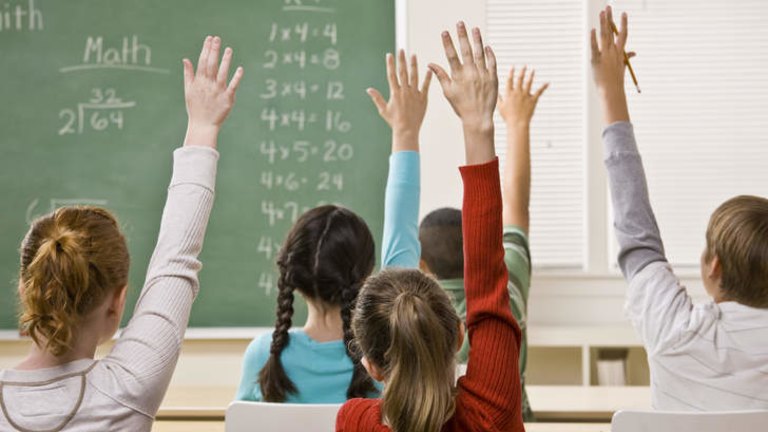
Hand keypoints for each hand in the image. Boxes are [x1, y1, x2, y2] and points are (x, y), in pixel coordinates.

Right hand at [183, 35, 244, 148]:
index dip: (206, 50)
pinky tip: (240, 69)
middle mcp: (209, 85)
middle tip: (217, 39)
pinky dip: (236, 78)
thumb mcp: (189, 90)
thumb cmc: (196, 108)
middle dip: (214, 51)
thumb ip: (188, 74)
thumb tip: (185, 59)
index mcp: (199, 82)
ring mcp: (218, 91)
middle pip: (211, 65)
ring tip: (229, 49)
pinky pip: (233, 87)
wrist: (202, 125)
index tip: (209, 39)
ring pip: (222, 73)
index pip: (202, 62)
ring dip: (225, 61)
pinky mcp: (228, 99)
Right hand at [367, 50, 432, 152]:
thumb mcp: (383, 110)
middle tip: (401, 49)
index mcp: (395, 93)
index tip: (389, 54)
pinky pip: (426, 86)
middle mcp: (404, 91)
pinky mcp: (423, 98)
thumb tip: (368, 89)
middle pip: (403, 72)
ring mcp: (414, 94)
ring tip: (413, 55)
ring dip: (414, 65)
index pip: (392, 75)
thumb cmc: (394, 121)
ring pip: (414, 76)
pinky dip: (427, 77)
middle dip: (401, 60)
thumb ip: (377, 98)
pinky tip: (428, 69)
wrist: (407, 130)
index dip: (390, 64)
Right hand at [429, 23, 497, 164]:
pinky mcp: (492, 78)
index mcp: (458, 77)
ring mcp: (482, 75)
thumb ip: (441, 76)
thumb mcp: (448, 92)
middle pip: (466, 51)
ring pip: (479, 53)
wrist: (478, 118)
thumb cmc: (461, 106)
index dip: (448, 43)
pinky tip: (486, 46)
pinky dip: (489, 54)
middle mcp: (470, 74)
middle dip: (462, 36)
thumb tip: (430, 64)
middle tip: (460, 24)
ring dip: (477, 40)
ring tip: (474, 29)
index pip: (451, 56)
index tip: (445, 32)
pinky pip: (491, 62)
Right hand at [498, 66, 548, 128]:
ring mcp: (525, 95)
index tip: (513, 67)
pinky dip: (544, 87)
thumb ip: (499, 98)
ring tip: (532, 70)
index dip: (511, 73)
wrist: (517, 123)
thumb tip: (497, 92)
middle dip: (522, 71)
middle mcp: (517, 92)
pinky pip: (539, 91)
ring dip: (531, 75)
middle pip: (520, 79)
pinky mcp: (533, 100)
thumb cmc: (508, 117)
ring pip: (529, 83)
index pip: (510, 80)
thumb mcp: (500, 107)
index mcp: (509, 93)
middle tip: (524, 65)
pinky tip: (547, 82)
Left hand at [590, 6, 633, 123]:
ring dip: (603, 23)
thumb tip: (634, 53)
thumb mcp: (622, 67)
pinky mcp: (596, 60)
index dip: (623, 23)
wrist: (611, 91)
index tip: (623, 13)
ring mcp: (605, 55)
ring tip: (602, 12)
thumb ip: (627, 58)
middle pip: (612, 32)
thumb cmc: (616, 80)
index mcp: (620, 52)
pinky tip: (592, 30)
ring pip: (604, 36)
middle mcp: (613, 52)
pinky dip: (593, 39)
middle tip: (608, 7)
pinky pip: (594, 47)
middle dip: (610, 18)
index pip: (623, 34)